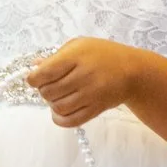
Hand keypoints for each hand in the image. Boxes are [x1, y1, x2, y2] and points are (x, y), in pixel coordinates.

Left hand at [28, 39, 144, 127]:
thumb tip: (34, 67)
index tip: (34, 78)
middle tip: (50, 85)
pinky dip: (60, 119)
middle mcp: (84, 75)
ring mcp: (91, 94)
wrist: (133, 71)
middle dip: (44, 90)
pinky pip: (71, 120)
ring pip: (58, 107)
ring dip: (52, 103)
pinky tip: (61, 111)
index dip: (33, 79)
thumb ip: (56, 56)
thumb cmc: (103, 54)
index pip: (45, 73)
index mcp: (77, 56)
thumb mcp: (79, 45)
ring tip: (59, 96)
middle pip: (49, 92)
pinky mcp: (96, 109)